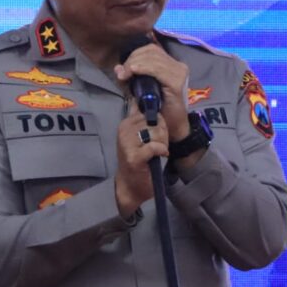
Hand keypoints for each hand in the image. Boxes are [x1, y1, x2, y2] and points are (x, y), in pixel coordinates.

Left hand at [114, 40, 190, 140]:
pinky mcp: (177, 82)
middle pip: (151, 51)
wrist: (173, 127)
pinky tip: (134, 71)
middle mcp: (178, 66)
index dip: (135, 55)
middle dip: (132, 59)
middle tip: (122, 74)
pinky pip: (157, 69)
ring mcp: (179, 73)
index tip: (123, 69)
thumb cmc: (160, 109)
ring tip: (125, 75)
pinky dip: (144, 68)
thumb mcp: (142, 90)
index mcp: (171, 65)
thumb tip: (118, 68)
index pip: (151, 50)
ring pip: (153, 58)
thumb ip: (131, 78)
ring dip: (135, 64)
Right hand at [114, 100, 168, 217]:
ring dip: (162, 142)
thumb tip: (146, 100)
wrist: (131, 186)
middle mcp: (124, 130)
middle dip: (162, 133)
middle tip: (158, 145)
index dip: (158, 120)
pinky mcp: (134, 156)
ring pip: (156, 132)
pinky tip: (160, 156)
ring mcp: (127, 143)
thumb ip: (143, 120)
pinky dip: (161, 151)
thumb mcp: (139, 136)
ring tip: (157, 151)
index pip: (148, 110)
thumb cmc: (138, 160)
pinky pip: (154, 146)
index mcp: (126, 123)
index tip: (157, 132)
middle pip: (155, 120)